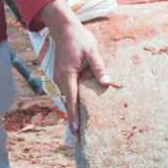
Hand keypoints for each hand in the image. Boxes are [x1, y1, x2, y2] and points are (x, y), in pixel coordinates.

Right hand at [38, 0, 113, 135]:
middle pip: (69, 104)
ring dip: (74, 113)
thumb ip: (99, 68)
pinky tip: (80, 110)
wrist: (64, 28)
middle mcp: (61, 80)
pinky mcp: (63, 76)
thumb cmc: (79, 39)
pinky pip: (68, 92)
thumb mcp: (92, 52)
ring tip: (81, 129)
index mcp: (68, 76)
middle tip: (80, 139)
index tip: (77, 131)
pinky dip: (73, 103)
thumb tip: (107, 83)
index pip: (72, 101)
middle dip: (74, 121)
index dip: (74, 117)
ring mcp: (60, 79)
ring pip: (68, 99)